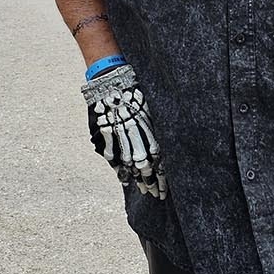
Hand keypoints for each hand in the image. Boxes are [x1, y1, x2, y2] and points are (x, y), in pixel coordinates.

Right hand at [83, 64, 165, 198]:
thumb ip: (156, 126)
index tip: (166, 189)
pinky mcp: (105, 134)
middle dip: (152, 181)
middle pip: (145, 165)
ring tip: (144, 189)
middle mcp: (134, 134)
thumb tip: (167, 145)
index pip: (159, 158)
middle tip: (157, 193)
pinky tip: (125, 179)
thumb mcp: (152, 107)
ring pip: (130, 163)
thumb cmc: (135, 90)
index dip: (163, 176)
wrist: (111, 79)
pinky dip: (119, 170)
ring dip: (138, 178)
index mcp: (149, 127)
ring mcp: (119, 135)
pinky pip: (114, 157)